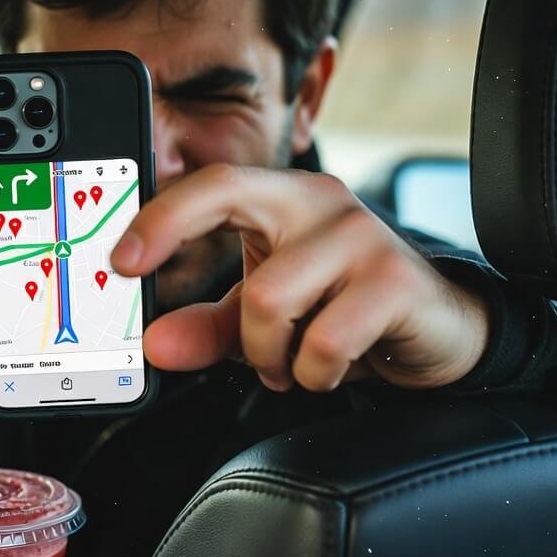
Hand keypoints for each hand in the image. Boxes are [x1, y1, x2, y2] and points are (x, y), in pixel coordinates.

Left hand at [111, 164, 490, 391]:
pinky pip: (323, 341)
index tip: (121, 263)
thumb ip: (208, 326)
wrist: (434, 326)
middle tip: (225, 348)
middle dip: (218, 298)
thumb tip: (156, 344)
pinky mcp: (397, 281)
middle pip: (238, 223)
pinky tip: (325, 368)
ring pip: (269, 300)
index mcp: (283, 197)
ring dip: (268, 353)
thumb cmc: (339, 306)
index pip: (216, 184)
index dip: (162, 217)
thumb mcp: (262, 317)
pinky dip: (312, 373)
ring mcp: (363, 235)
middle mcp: (322, 202)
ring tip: (290, 362)